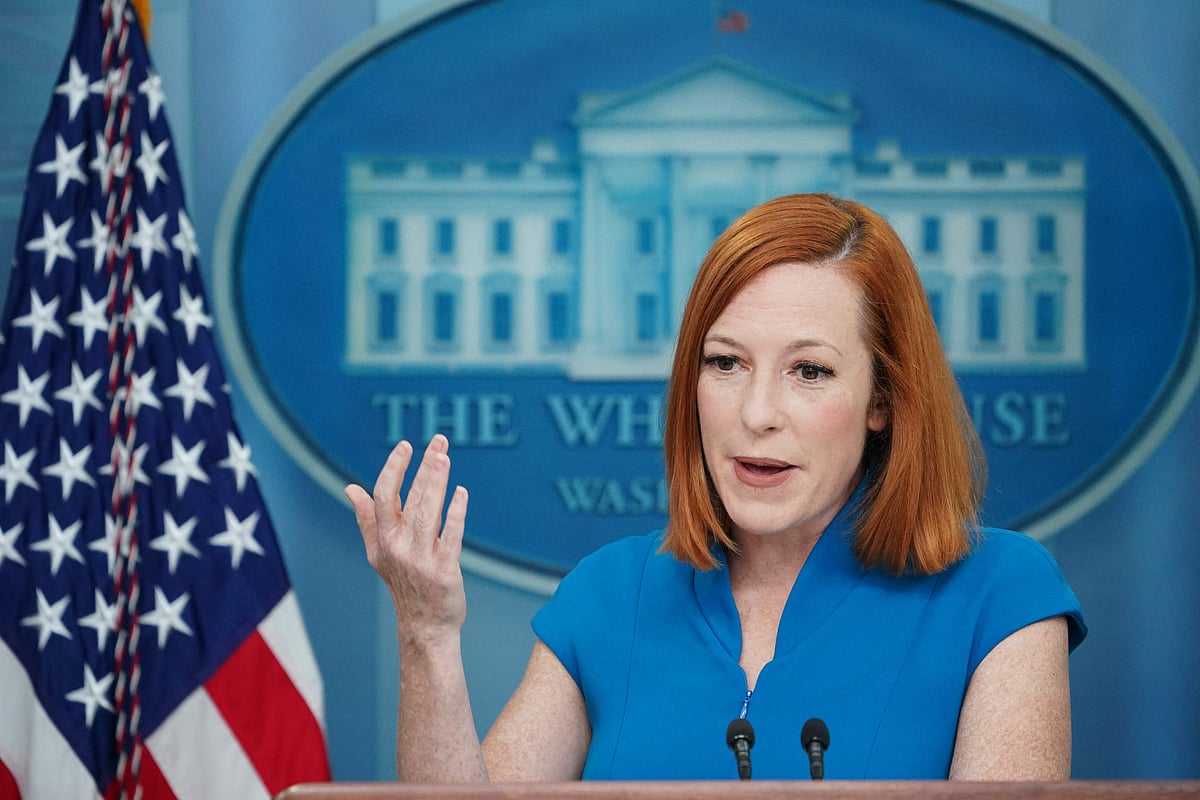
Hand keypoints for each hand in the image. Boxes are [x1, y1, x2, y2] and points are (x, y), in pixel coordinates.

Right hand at [346, 435, 468, 647]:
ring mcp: (421, 559)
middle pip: (411, 499)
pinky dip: (455, 514)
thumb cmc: (403, 583)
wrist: (423, 625)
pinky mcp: (444, 571)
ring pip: (428, 514)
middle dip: (424, 467)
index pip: (384, 496)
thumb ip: (367, 518)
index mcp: (383, 539)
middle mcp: (399, 547)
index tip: (405, 446)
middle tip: (439, 441)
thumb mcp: (378, 552)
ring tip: (445, 458)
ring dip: (437, 484)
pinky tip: (461, 493)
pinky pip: (450, 537)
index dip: (394, 469)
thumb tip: (350, 488)